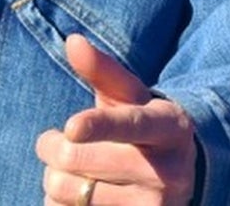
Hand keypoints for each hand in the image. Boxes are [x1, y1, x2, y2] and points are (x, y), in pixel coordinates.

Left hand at [34, 34, 199, 205]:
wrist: (178, 177)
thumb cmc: (141, 126)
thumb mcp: (130, 98)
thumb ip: (103, 70)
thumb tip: (73, 41)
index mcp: (169, 127)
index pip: (130, 124)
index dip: (99, 126)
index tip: (71, 128)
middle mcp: (167, 170)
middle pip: (80, 159)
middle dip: (52, 147)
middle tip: (52, 141)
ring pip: (70, 192)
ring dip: (53, 180)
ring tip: (67, 171)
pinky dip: (59, 205)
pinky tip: (76, 196)